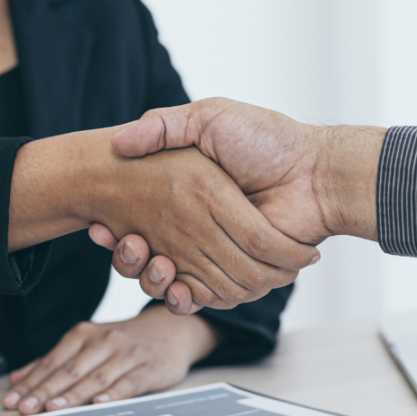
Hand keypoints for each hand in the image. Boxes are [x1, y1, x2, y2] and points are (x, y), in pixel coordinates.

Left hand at [2, 306, 217, 414]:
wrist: (172, 329)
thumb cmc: (125, 341)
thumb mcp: (89, 343)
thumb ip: (54, 361)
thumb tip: (18, 379)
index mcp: (85, 334)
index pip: (53, 361)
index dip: (32, 381)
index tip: (14, 399)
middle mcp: (105, 341)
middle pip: (70, 370)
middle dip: (45, 390)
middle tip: (26, 408)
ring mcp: (128, 354)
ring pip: (96, 377)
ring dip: (73, 394)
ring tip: (54, 408)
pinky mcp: (150, 368)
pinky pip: (129, 382)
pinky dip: (113, 393)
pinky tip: (99, 403)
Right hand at [88, 98, 383, 312]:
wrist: (316, 171)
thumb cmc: (266, 139)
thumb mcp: (209, 117)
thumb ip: (164, 125)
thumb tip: (119, 142)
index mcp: (190, 197)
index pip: (139, 222)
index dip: (116, 230)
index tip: (101, 226)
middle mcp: (200, 228)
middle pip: (149, 258)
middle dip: (130, 258)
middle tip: (127, 244)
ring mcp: (219, 254)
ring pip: (171, 282)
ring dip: (152, 279)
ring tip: (148, 261)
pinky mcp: (240, 275)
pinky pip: (205, 296)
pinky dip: (185, 297)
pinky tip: (174, 285)